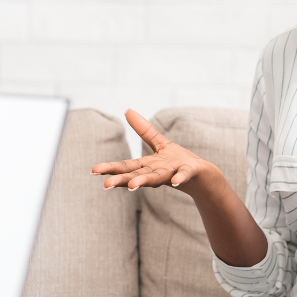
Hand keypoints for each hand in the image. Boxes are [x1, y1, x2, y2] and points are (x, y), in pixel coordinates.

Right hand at [90, 110, 219, 195]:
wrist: (203, 176)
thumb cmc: (178, 162)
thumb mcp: (160, 143)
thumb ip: (144, 130)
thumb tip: (127, 110)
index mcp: (147, 165)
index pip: (126, 166)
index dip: (110, 168)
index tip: (94, 171)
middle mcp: (157, 172)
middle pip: (136, 175)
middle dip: (121, 180)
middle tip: (105, 185)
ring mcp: (172, 173)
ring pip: (155, 178)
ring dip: (143, 182)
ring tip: (131, 186)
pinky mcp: (188, 173)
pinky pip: (183, 176)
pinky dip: (179, 178)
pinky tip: (175, 182)